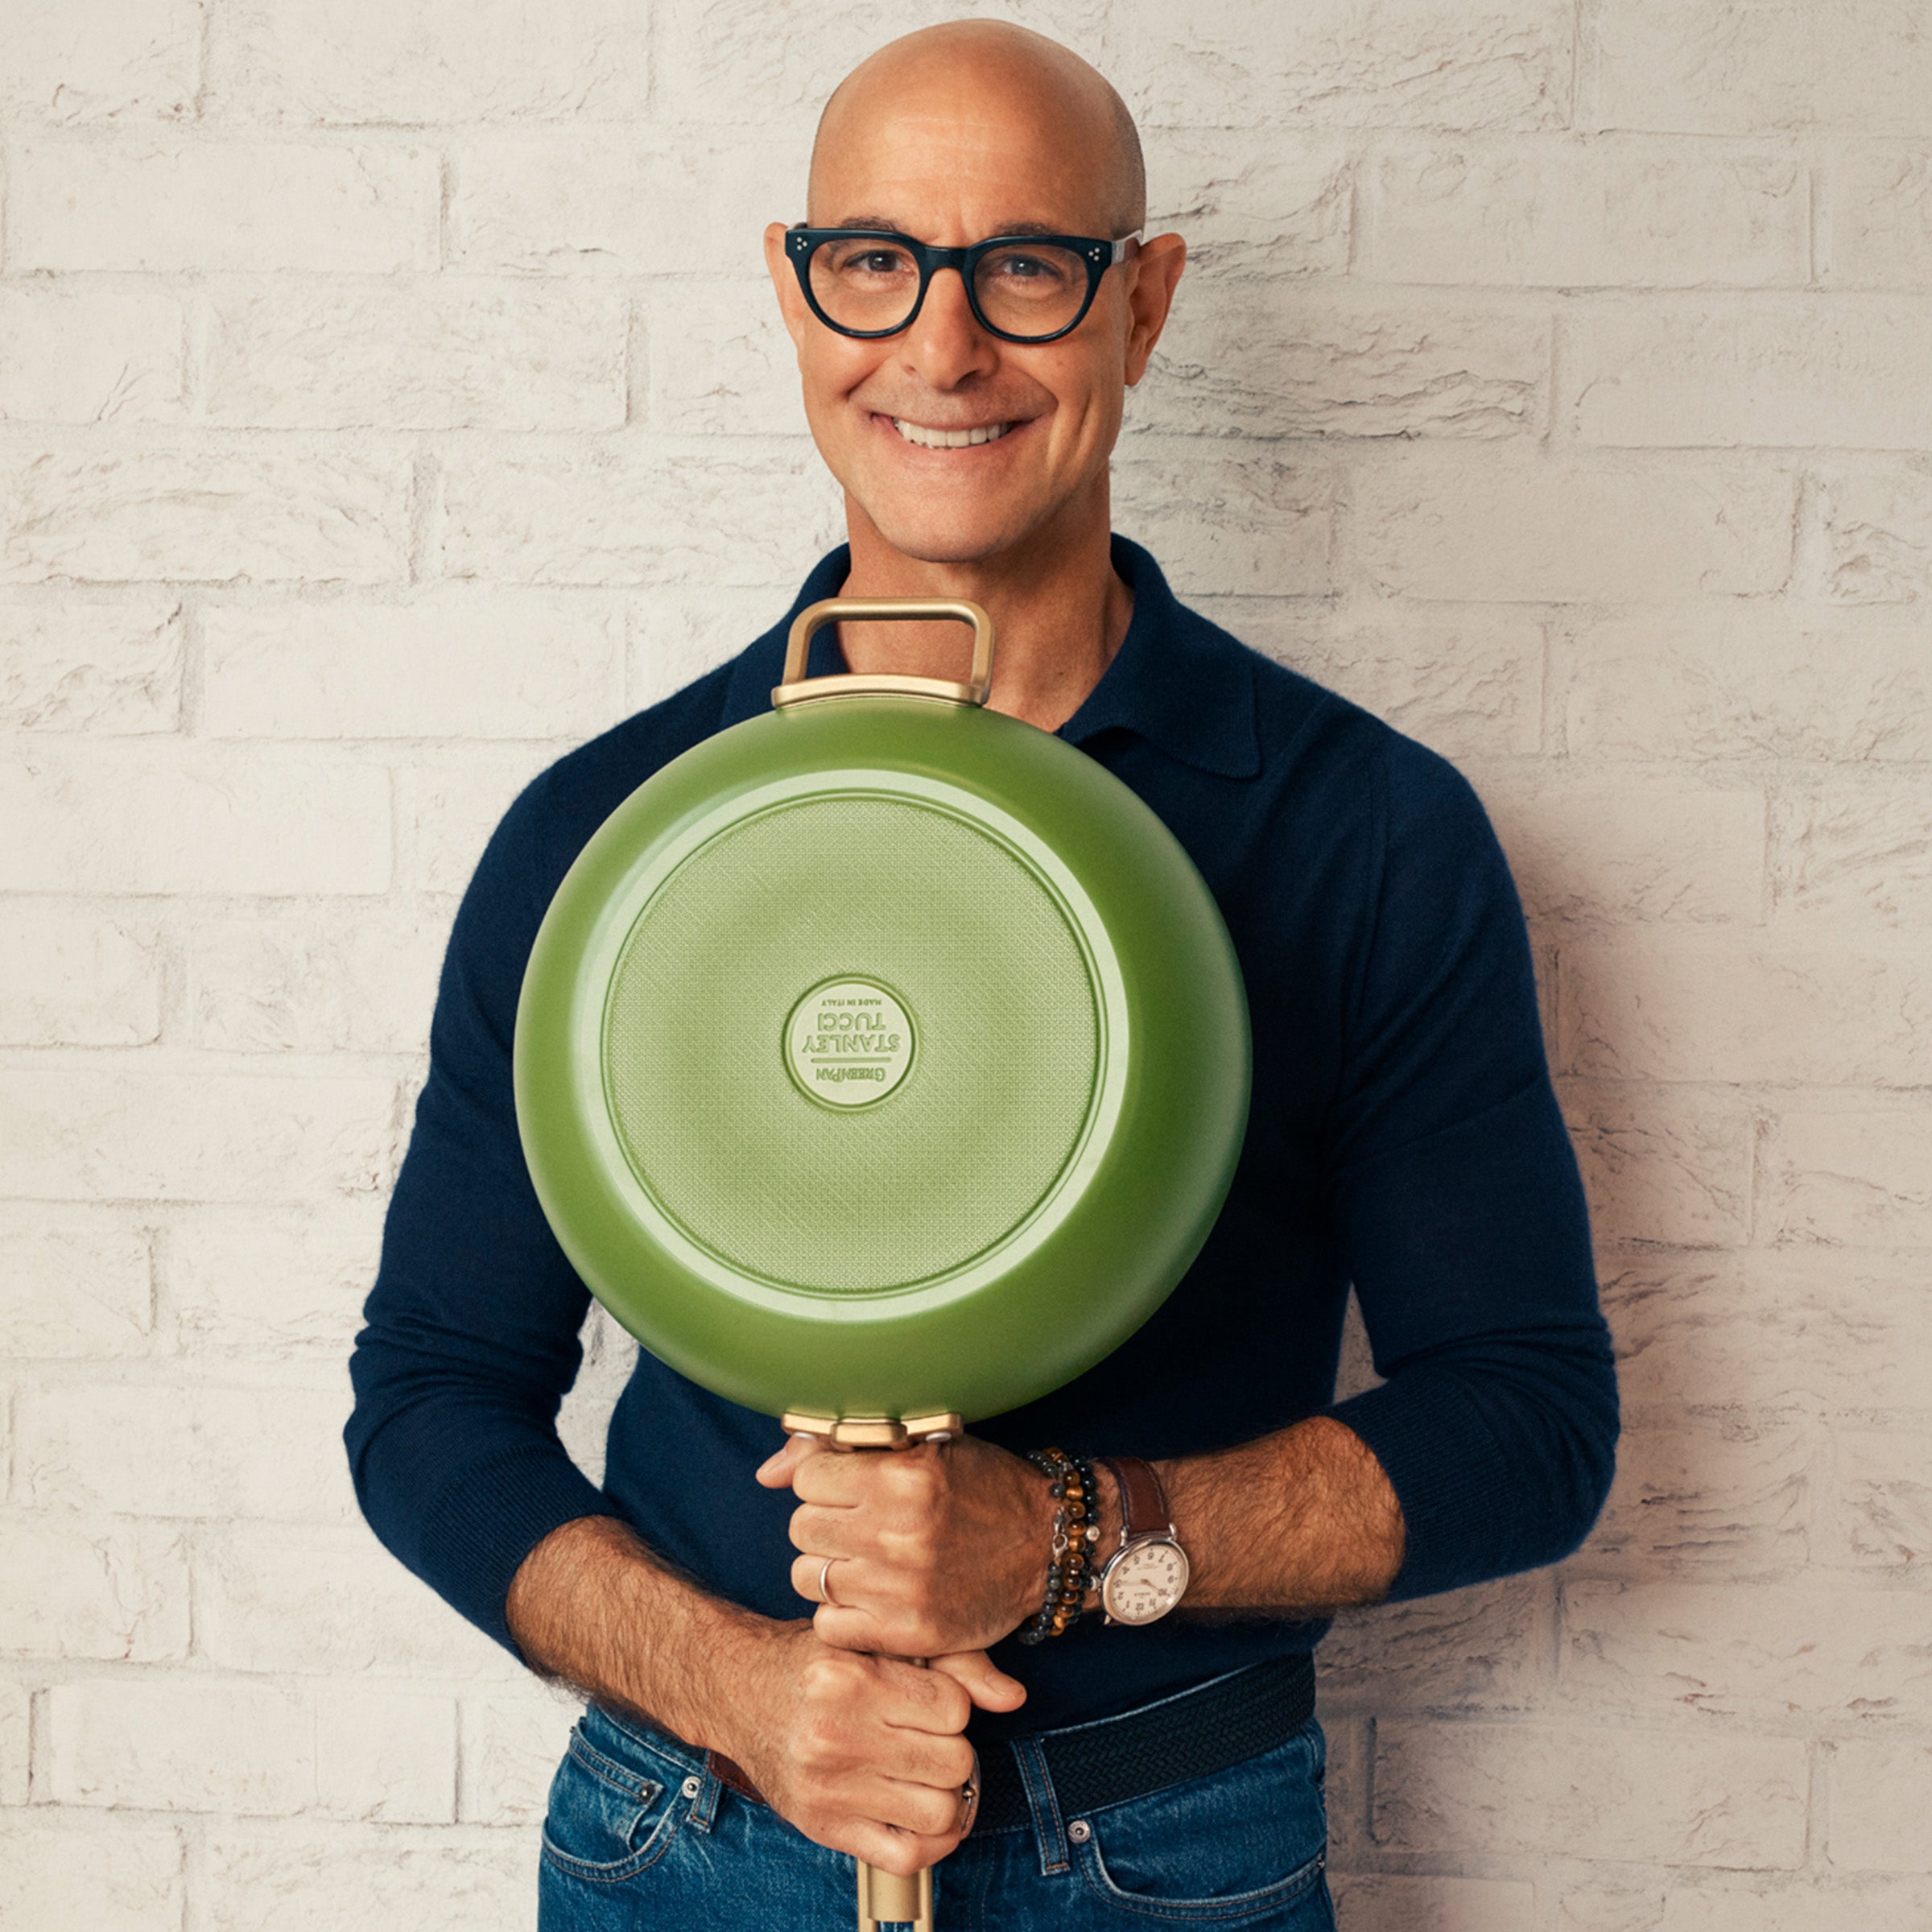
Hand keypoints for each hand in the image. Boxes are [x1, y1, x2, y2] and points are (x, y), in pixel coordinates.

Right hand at [719, 1621, 1022, 1875]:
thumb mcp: (871, 1640)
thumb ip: (948, 1660)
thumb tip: (1014, 1697)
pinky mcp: (823, 1826)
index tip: (933, 1702)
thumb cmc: (811, 1662)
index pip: (954, 1709)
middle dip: (953, 1749)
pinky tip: (924, 1817)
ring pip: (939, 1812)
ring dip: (945, 1795)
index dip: (954, 1705)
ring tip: (926, 1774)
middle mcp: (838, 1736)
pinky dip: (931, 1843)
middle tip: (929, 1738)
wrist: (738, 1690)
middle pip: (953, 1762)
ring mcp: (830, 1788)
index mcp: (853, 1680)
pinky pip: (906, 1856)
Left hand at [756, 1431, 1063, 1655]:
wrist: (1045, 1544)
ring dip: (829, 1568)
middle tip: (860, 1524)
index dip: (825, 1481)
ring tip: (866, 1559)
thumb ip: (839, 1449)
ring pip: (807, 1576)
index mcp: (901, 1476)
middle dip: (824, 1523)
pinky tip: (871, 1596)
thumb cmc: (981, 1486)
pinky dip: (842, 1613)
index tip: (850, 1488)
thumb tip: (767, 1473)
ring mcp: (900, 1588)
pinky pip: (829, 1625)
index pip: (807, 1478)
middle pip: (801, 1528)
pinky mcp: (909, 1633)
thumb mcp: (923, 1446)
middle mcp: (896, 1532)